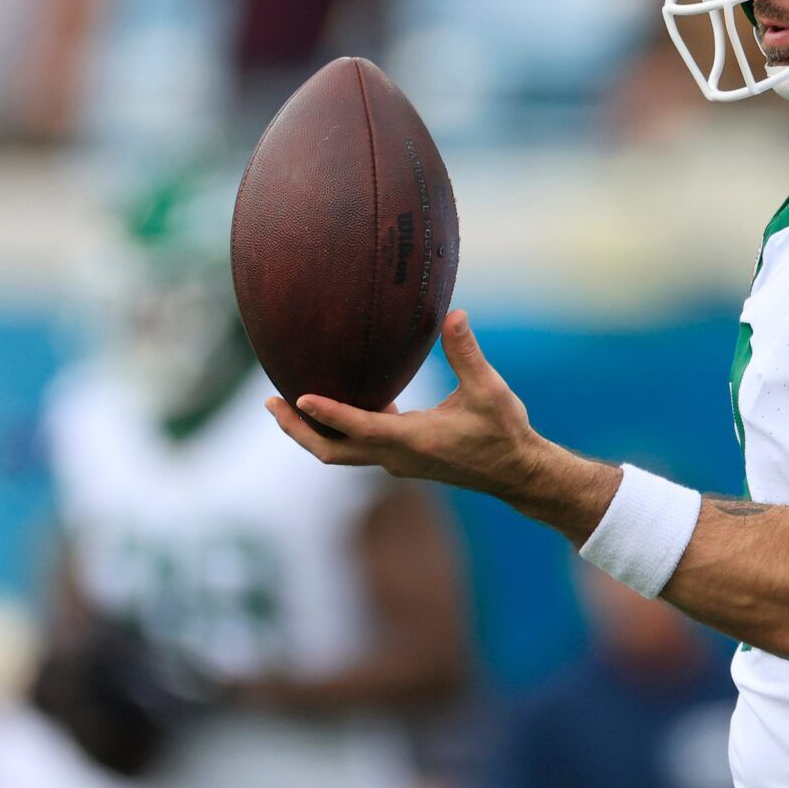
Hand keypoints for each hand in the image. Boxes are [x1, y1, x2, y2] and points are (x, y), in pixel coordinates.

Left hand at [267, 310, 545, 494]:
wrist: (517, 473)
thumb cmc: (504, 432)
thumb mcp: (488, 389)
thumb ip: (466, 352)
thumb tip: (453, 314)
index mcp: (413, 440)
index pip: (358, 426)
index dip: (327, 413)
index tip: (298, 397)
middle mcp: (397, 456)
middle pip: (332, 450)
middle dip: (298, 429)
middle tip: (271, 403)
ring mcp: (398, 463)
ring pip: (342, 452)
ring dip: (314, 431)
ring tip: (289, 403)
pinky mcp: (404, 461)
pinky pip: (360, 447)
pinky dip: (341, 430)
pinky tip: (347, 403)